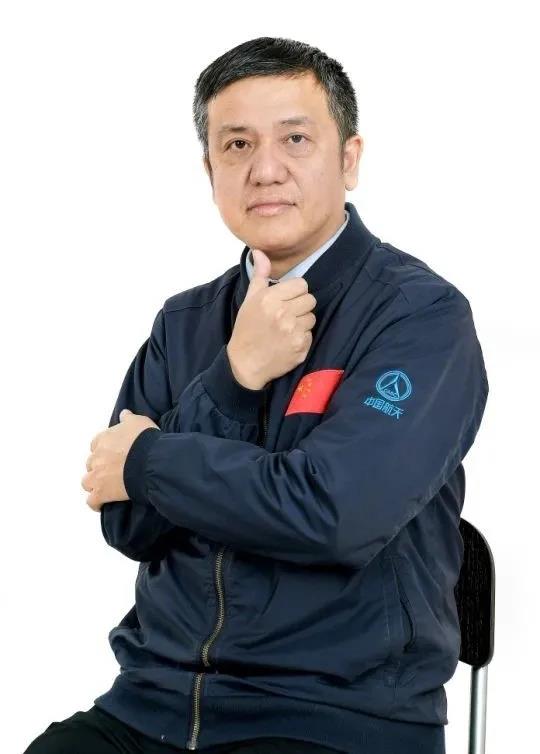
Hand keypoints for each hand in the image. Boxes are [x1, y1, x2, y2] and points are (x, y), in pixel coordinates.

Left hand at [81, 408, 159, 511]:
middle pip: (91, 463)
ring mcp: (96, 476)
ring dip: (95, 484)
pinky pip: (92, 501)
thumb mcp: (139, 422)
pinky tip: (102, 504)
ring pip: (87, 481)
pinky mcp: (101, 493)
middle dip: (100, 467)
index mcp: (103, 439)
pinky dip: (96, 503)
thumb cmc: (145, 440)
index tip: (114, 454)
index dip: (105, 450)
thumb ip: (128, 418)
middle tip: (114, 470)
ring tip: (107, 487)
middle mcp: (96, 457)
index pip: (96, 444)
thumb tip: (123, 413)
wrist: (150, 461)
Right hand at [227, 248, 316, 388]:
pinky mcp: (300, 347)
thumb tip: (259, 252)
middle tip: (286, 315)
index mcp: (270, 299)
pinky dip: (301, 338)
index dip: (295, 292)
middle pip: (310, 300)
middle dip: (300, 306)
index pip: (302, 285)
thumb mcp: (250, 300)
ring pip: (312, 317)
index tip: (285, 301)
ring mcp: (293, 332)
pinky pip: (310, 334)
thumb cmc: (247, 329)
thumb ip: (260, 275)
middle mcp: (283, 313)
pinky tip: (288, 341)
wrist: (245, 363)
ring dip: (302, 322)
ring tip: (286, 328)